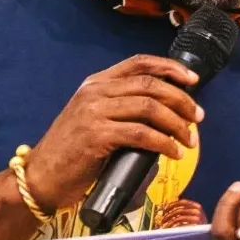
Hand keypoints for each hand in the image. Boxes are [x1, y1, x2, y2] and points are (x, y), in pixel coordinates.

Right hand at [23, 55, 203, 209]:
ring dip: (177, 124)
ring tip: (189, 140)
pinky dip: (163, 143)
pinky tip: (173, 152)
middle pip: (150, 85)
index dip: (170, 68)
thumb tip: (164, 115)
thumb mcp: (93, 119)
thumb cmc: (72, 153)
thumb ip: (121, 109)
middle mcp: (95, 92)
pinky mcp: (96, 135)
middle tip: (198, 118)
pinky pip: (141, 134)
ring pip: (149, 108)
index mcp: (96, 83)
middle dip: (181, 100)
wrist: (42, 177)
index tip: (192, 80)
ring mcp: (94, 112)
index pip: (139, 63)